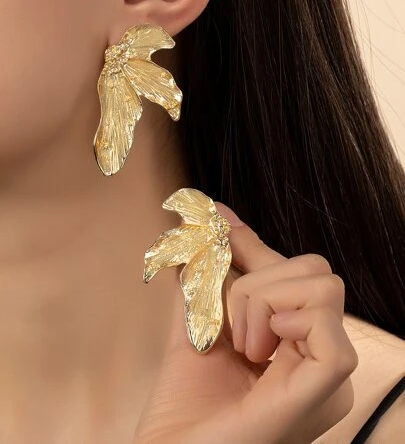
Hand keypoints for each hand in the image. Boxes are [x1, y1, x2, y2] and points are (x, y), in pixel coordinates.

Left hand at [134, 204, 357, 443]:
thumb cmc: (185, 407)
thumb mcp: (198, 326)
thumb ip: (207, 277)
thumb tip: (208, 222)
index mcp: (297, 340)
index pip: (295, 271)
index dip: (255, 243)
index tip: (219, 220)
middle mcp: (320, 354)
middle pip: (315, 271)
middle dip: (258, 282)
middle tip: (231, 327)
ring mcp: (327, 375)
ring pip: (322, 288)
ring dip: (263, 303)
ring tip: (242, 346)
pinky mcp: (325, 390)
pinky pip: (329, 329)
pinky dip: (285, 322)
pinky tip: (259, 349)